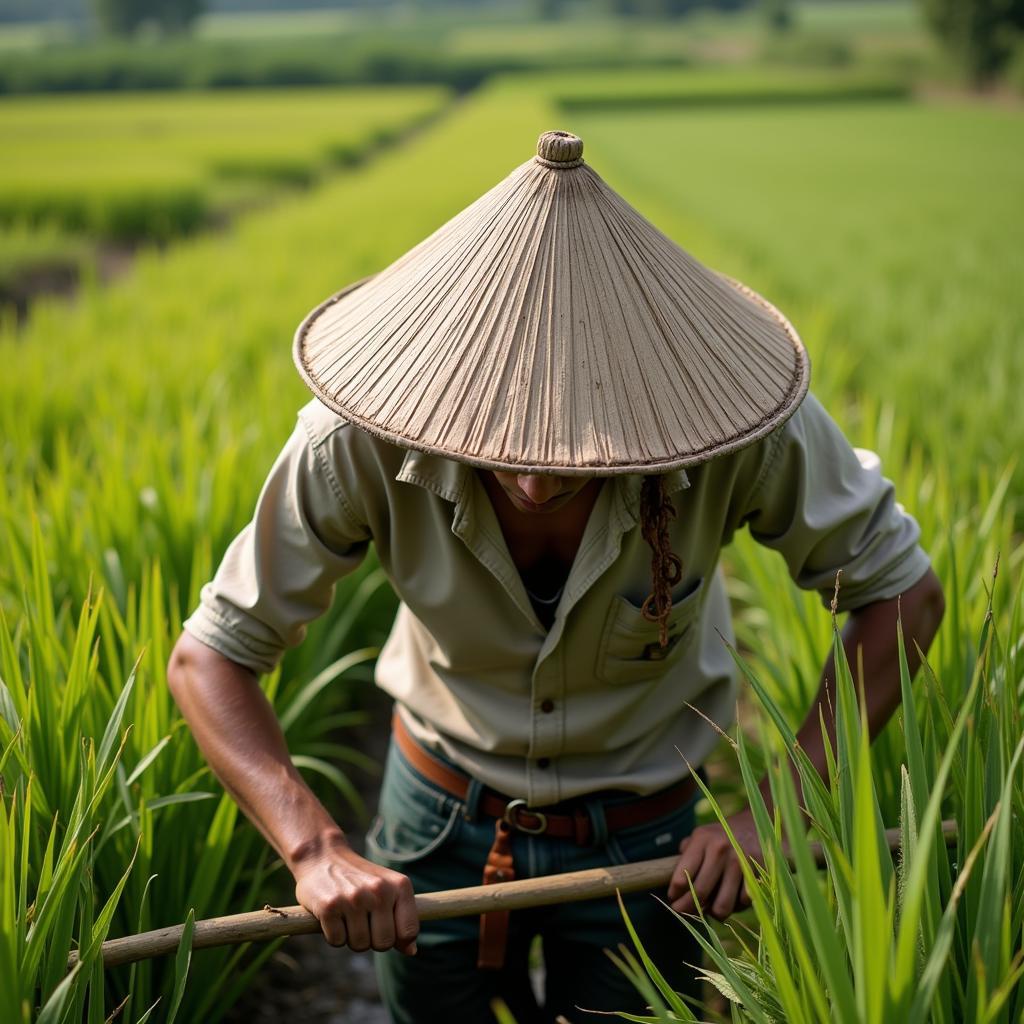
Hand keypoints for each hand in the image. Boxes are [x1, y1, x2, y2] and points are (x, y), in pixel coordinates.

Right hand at [292, 834, 418, 954]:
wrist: (323, 857)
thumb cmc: (360, 879)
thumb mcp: (388, 889)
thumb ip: (402, 918)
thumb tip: (411, 951)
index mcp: (400, 885)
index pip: (409, 931)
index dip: (397, 938)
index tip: (385, 928)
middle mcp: (379, 890)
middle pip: (384, 944)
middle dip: (372, 940)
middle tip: (362, 920)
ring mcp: (354, 898)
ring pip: (360, 945)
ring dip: (351, 937)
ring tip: (347, 915)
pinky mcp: (330, 906)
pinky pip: (337, 941)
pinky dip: (333, 935)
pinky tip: (333, 915)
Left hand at [667, 810, 761, 919]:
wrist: (755, 824)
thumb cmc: (721, 835)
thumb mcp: (701, 836)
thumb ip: (686, 854)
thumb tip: (675, 884)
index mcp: (702, 839)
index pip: (682, 876)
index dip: (675, 894)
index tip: (673, 899)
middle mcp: (720, 850)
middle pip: (699, 893)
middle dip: (687, 909)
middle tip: (683, 911)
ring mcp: (741, 862)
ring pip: (722, 906)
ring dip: (713, 913)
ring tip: (709, 908)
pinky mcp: (758, 873)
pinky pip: (742, 904)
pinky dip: (735, 907)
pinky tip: (731, 898)